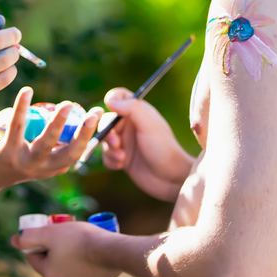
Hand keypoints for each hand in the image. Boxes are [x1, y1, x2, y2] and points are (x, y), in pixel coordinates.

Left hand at [0, 87, 103, 191]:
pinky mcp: (6, 153)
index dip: (90, 133)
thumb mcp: (38, 156)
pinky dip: (22, 108)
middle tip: (93, 113)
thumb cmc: (16, 159)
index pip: (77, 152)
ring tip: (66, 105)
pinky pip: (17, 127)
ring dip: (58, 124)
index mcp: (53, 167)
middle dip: (82, 133)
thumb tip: (70, 116)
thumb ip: (54, 143)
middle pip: (67, 153)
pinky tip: (28, 91)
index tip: (99, 112)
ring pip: (45, 143)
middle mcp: (42, 168)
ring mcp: (25, 162)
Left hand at [11, 221, 119, 276]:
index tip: (50, 233)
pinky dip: (87, 265)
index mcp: (49, 273)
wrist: (112, 251)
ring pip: (70, 270)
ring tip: (81, 243)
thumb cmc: (80, 239)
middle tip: (65, 235)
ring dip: (71, 258)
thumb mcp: (50, 232)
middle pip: (52, 264)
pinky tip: (93, 254)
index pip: (35, 257)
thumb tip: (14, 240)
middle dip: (56, 251)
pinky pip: (87, 274)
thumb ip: (28, 237)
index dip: (40, 243)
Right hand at [100, 87, 193, 201]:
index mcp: (138, 112)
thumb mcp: (149, 125)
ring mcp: (126, 142)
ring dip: (110, 149)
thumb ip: (131, 109)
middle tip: (117, 144)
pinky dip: (111, 160)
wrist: (171, 179)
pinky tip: (122, 165)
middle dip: (108, 133)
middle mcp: (130, 125)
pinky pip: (106, 156)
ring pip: (105, 140)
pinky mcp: (122, 158)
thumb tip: (110, 99)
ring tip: (122, 158)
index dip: (111, 99)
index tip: (108, 108)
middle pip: (106, 121)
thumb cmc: (164, 149)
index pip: (119, 97)